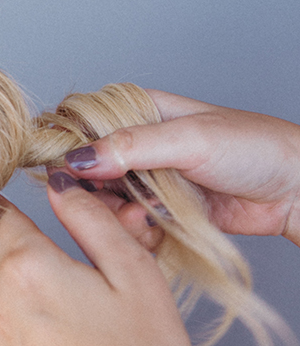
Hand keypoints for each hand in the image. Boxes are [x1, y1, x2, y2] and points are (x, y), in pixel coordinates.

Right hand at [62, 90, 299, 241]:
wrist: (294, 189)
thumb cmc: (253, 148)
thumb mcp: (190, 139)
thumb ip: (133, 147)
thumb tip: (81, 156)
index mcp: (140, 112)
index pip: (83, 125)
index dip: (69, 150)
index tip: (68, 174)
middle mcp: (139, 146)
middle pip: (89, 173)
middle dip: (98, 194)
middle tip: (121, 203)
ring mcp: (149, 181)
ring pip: (107, 205)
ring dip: (119, 217)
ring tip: (143, 217)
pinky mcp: (162, 213)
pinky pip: (131, 227)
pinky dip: (137, 233)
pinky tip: (156, 229)